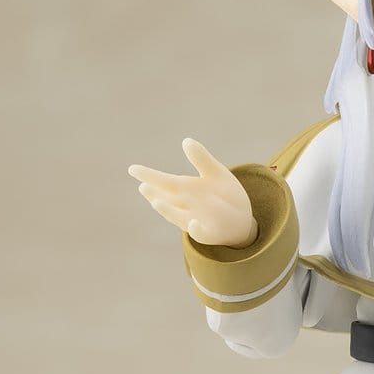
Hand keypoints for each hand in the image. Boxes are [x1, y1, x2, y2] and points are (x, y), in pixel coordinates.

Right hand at [128, 138, 257, 247]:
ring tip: (157, 202)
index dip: (149, 175)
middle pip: (167, 199)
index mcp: (185, 189)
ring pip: (178, 216)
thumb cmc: (223, 195)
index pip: (164, 181)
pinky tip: (194, 223)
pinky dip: (196, 228)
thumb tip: (186, 140)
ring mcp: (196, 220)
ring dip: (168, 211)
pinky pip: (201, 232)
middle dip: (155, 194)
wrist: (241, 220)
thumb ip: (201, 159)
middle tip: (143, 186)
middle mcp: (186, 205)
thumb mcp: (215, 173)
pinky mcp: (209, 233)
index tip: (133, 169)